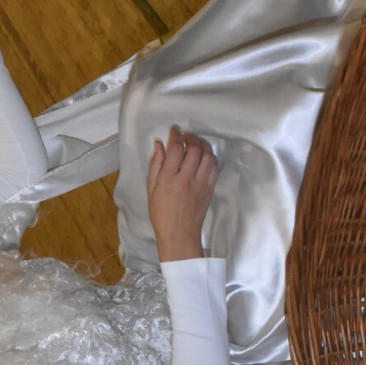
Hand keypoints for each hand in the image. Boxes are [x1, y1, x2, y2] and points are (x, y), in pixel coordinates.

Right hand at [146, 126, 218, 261]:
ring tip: (196, 143)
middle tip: (185, 135)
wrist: (180, 234)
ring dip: (203, 145)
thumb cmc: (161, 213)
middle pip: (194, 149)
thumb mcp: (151, 189)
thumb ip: (155, 165)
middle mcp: (187, 179)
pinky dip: (211, 156)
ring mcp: (201, 184)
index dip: (176, 135)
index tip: (174, 129)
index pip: (175, 149)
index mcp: (169, 179)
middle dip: (190, 137)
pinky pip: (214, 166)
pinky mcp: (210, 188)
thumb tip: (159, 144)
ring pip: (207, 156)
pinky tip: (204, 155)